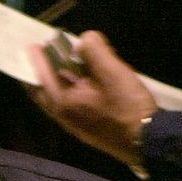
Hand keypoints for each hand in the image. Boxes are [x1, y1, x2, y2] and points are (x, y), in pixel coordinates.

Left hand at [27, 31, 157, 169]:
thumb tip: (84, 40)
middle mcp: (64, 116)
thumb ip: (95, 51)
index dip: (37, 60)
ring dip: (55, 82)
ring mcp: (76, 125)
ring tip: (61, 65)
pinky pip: (69, 106)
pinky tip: (82, 84)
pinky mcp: (88, 129)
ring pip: (57, 100)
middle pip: (43, 93)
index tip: (33, 46)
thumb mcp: (112, 72)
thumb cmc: (127, 106)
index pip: (42, 77)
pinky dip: (68, 91)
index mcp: (63, 103)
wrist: (148, 140)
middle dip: (40, 74)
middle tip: (41, 57)